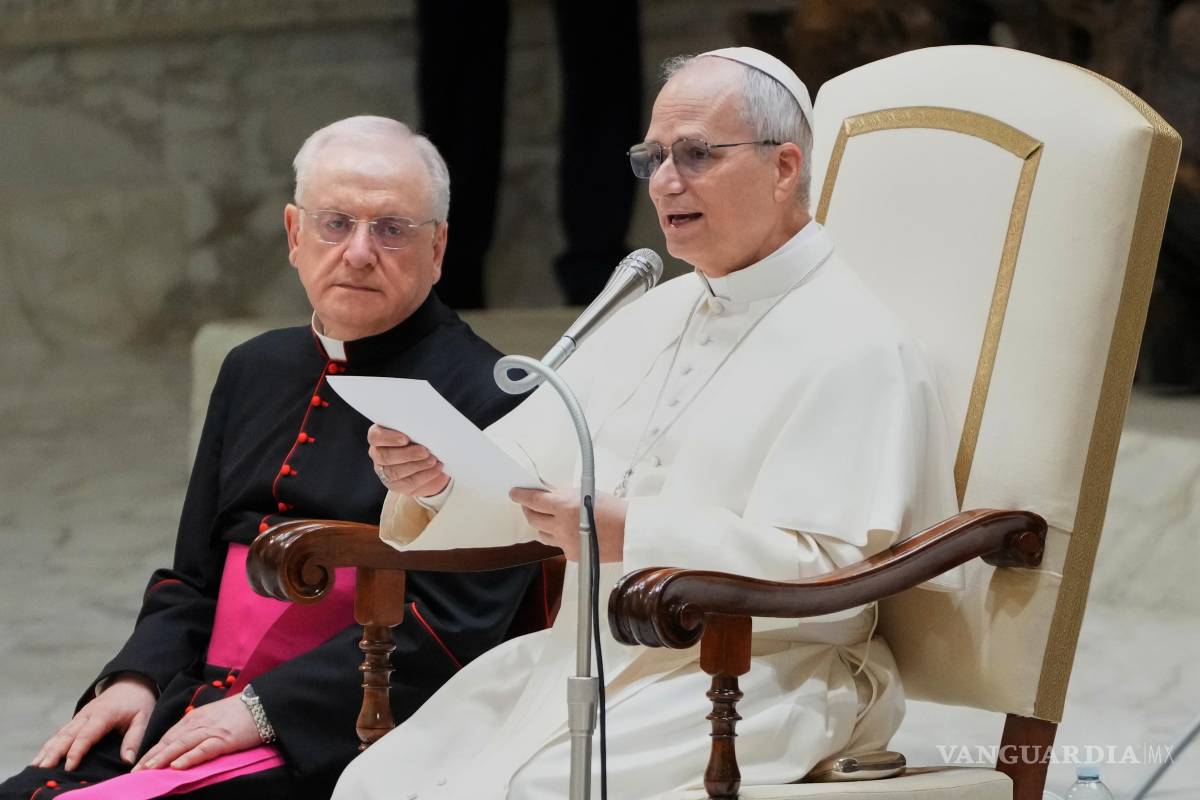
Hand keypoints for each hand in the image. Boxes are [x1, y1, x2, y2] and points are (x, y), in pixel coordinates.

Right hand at [33, 674, 155, 770]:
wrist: (131, 684)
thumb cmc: (138, 703)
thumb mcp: (143, 718)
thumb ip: (135, 738)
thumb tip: (128, 760)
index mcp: (104, 714)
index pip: (87, 734)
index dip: (77, 751)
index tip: (70, 766)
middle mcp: (87, 715)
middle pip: (67, 735)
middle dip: (54, 752)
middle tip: (44, 768)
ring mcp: (79, 717)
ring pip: (60, 734)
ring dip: (47, 750)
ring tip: (36, 765)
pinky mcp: (76, 721)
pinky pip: (60, 734)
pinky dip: (49, 746)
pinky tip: (40, 758)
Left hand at [132, 695, 259, 771]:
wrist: (264, 704)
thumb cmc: (240, 713)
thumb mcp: (214, 717)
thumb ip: (198, 728)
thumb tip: (182, 745)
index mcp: (195, 717)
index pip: (169, 736)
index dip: (153, 751)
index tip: (139, 764)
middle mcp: (199, 722)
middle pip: (170, 741)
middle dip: (152, 757)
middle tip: (136, 772)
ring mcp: (211, 730)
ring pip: (182, 745)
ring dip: (164, 758)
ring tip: (149, 770)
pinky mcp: (225, 738)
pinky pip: (203, 749)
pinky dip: (189, 757)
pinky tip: (177, 766)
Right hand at [367, 424, 449, 497]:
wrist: (432, 461)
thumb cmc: (422, 440)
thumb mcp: (418, 432)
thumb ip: (416, 430)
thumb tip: (426, 430)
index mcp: (380, 436)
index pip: (375, 437)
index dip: (389, 438)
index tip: (406, 439)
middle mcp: (378, 454)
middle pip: (385, 456)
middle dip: (407, 454)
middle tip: (425, 451)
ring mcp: (385, 471)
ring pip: (395, 472)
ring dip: (417, 466)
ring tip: (433, 460)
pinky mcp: (396, 485)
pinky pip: (408, 483)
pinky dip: (425, 475)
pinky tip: (436, 469)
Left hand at [509, 487, 627, 562]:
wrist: (631, 531)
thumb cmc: (613, 509)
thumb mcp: (585, 493)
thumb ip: (562, 493)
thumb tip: (546, 490)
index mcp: (564, 506)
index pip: (533, 500)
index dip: (520, 496)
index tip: (514, 493)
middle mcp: (561, 526)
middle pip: (533, 519)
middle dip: (529, 510)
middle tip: (530, 504)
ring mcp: (565, 543)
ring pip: (542, 534)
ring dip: (542, 525)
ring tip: (548, 518)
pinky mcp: (571, 555)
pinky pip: (557, 545)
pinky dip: (558, 537)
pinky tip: (568, 531)